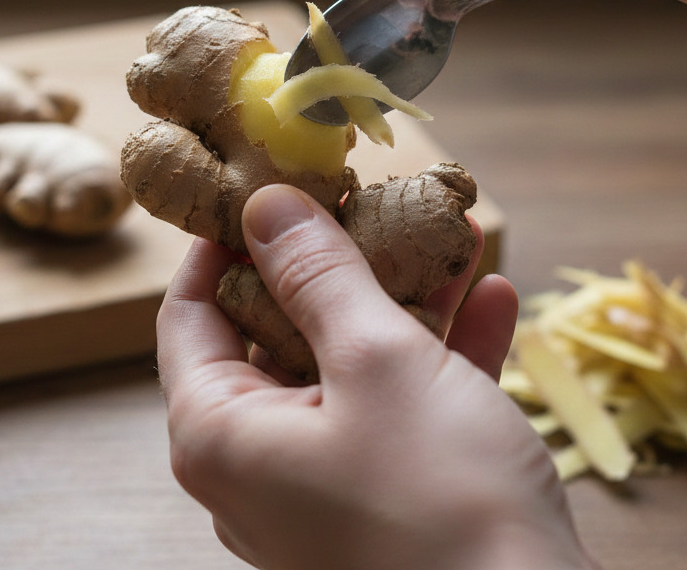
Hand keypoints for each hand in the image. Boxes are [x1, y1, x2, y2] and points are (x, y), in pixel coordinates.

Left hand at [157, 185, 595, 569]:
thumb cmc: (441, 499)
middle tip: (369, 200)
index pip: (190, 313)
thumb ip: (318, 274)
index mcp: (222, 433)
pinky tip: (496, 300)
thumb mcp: (377, 361)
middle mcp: (261, 463)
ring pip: (351, 364)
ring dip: (404, 300)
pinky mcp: (390, 501)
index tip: (267, 185)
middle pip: (279, 331)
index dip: (224, 242)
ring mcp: (327, 485)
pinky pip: (402, 409)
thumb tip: (264, 203)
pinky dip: (443, 356)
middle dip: (336, 262)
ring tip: (448, 237)